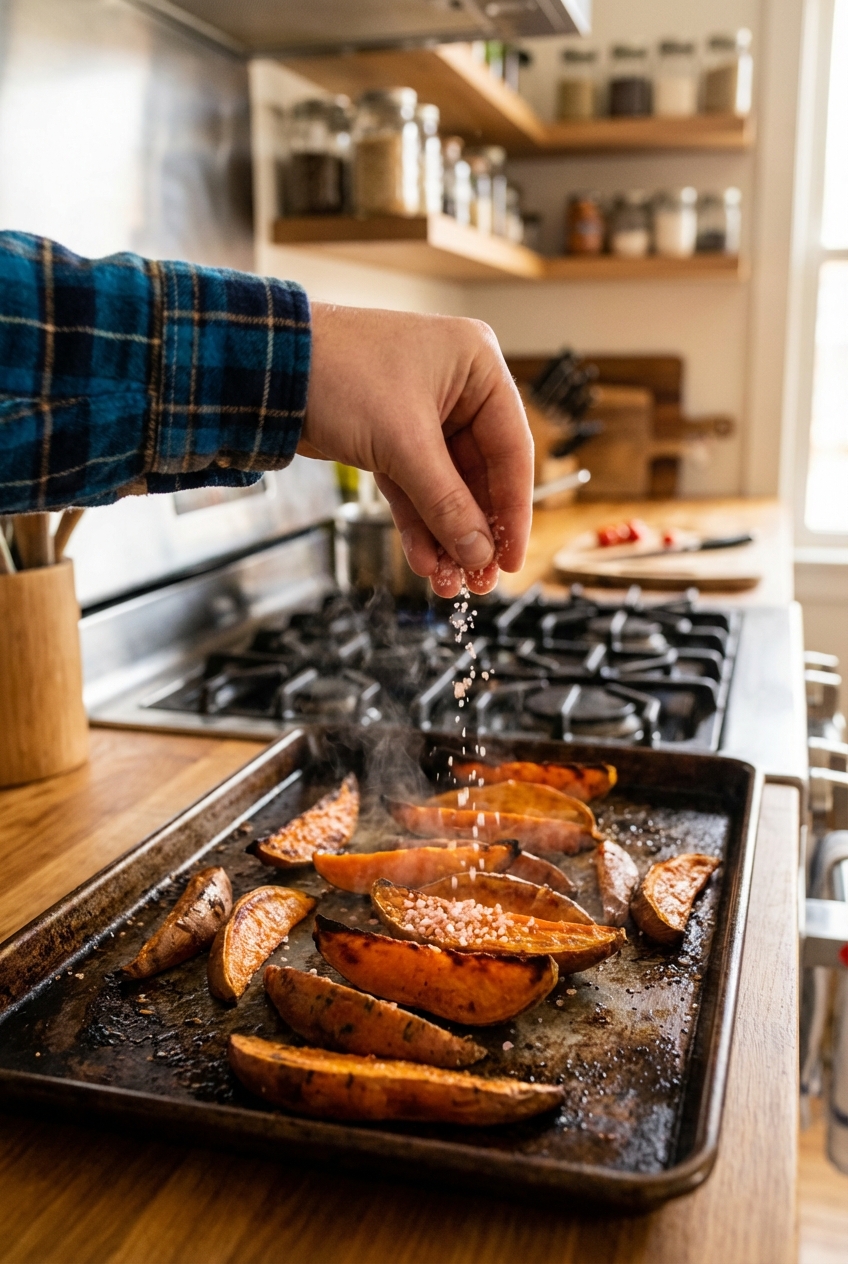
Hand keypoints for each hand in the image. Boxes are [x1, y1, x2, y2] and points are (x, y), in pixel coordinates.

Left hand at [299, 302, 533, 597]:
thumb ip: (445, 502)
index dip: (513, 511)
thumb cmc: (340, 375)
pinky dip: (420, 525)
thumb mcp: (402, 443)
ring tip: (450, 583)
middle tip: (479, 580)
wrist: (267, 369)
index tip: (511, 559)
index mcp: (477, 366)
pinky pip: (415, 489)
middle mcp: (457, 388)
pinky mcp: (391, 438)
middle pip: (481, 475)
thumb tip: (479, 552)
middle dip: (475, 532)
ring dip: (447, 537)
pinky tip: (426, 562)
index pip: (513, 450)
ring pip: (446, 488)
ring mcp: (424, 415)